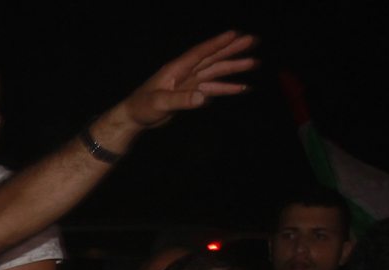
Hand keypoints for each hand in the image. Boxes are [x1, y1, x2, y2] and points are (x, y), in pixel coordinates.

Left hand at [120, 32, 256, 128]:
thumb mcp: (159, 103)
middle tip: (252, 41)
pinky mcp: (191, 94)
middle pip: (213, 58)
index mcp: (177, 68)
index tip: (235, 34)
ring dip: (234, 67)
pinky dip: (226, 88)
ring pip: (216, 72)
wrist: (135, 116)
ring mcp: (190, 82)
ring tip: (254, 63)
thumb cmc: (142, 107)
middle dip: (233, 50)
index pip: (201, 53)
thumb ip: (180, 100)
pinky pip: (212, 88)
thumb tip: (203, 98)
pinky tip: (240, 87)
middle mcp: (186, 72)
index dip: (218, 43)